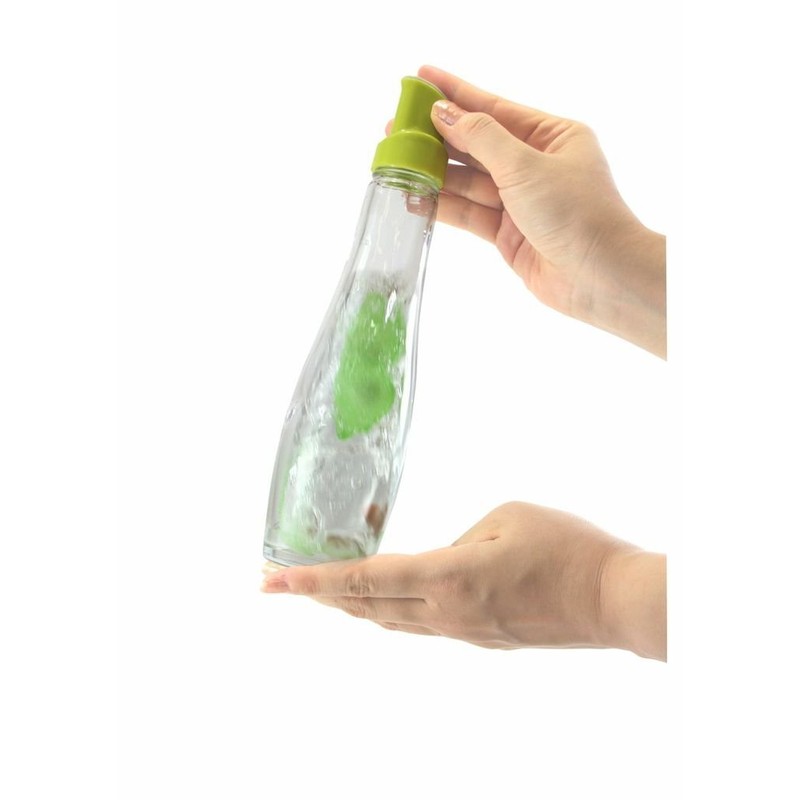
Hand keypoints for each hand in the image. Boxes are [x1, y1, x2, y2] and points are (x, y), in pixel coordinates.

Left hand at [261, 502, 665, 659]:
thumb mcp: (505, 517)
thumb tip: (443, 559)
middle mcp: (446, 613)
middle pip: (366, 607)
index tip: (273, 581)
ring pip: (390, 622)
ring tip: (323, 594)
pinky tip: (384, 604)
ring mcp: (464, 633)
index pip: (365, 579)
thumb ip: (460, 538)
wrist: (615, 600)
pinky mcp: (483, 639)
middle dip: (319, 596)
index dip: (314, 581)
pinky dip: (389, 613)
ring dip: (351, 608)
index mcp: (448, 577)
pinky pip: (421, 627)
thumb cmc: (567, 549)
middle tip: (280, 586)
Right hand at [418, 66, 665, 357]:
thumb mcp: (526, 166)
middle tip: (396, 124)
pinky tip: (414, 197)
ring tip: (396, 160)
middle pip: (477, 144)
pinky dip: (443, 205)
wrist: (600, 277)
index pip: (494, 108)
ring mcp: (520, 200)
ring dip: (434, 172)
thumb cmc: (576, 212)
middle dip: (438, 135)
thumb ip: (481, 139)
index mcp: (551, 136)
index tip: (422, 78)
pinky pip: (469, 212)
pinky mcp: (507, 233)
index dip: (456, 93)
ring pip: (469, 180)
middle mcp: (535, 164)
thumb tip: (445, 113)